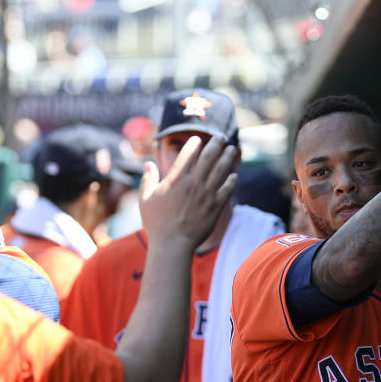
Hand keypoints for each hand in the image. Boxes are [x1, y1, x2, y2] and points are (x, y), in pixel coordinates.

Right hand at [138, 135, 238, 249]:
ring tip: (232, 149)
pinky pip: (227, 190)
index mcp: (176, 180)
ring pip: (220, 171)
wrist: (173, 244)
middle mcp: (193, 184)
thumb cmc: (156, 223)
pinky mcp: (215, 207)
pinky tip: (235, 174)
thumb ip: (147, 180)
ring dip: (227, 158)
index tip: (198, 139)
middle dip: (215, 144)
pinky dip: (231, 181)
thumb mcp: (145, 200)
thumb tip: (148, 164)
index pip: (187, 155)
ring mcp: (206, 195)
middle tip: (221, 136)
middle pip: (208, 158)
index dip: (194, 145)